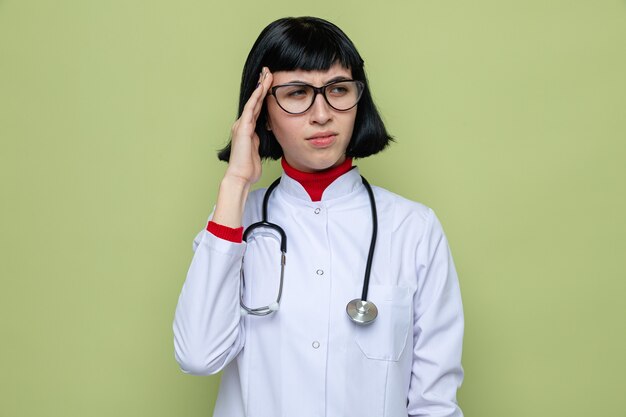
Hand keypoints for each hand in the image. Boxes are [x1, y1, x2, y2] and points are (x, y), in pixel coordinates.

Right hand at [224, 67, 273, 186]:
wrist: (240, 176)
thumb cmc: (248, 167)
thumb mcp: (258, 149)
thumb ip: (260, 138)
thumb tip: (267, 133)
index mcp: (248, 128)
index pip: (257, 107)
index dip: (263, 94)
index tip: (270, 82)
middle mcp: (243, 124)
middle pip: (255, 101)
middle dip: (261, 85)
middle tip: (268, 71)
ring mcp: (242, 125)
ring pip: (253, 102)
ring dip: (260, 87)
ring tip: (267, 74)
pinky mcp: (243, 128)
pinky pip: (251, 109)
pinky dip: (256, 98)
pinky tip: (261, 88)